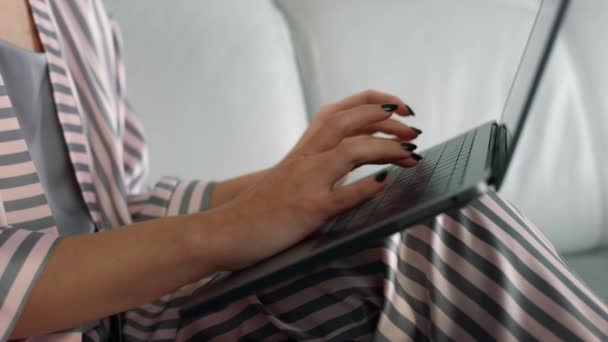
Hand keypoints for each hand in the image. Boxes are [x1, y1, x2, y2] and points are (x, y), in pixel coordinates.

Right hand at [206, 91, 419, 269]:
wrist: (225, 231)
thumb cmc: (262, 208)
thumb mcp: (293, 176)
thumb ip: (322, 163)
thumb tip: (362, 160)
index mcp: (303, 149)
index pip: (340, 110)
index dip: (373, 102)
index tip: (399, 106)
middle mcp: (305, 158)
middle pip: (348, 121)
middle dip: (386, 119)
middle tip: (414, 128)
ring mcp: (305, 182)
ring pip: (349, 152)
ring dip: (385, 147)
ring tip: (411, 153)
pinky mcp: (306, 210)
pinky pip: (339, 196)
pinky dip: (364, 187)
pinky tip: (385, 182)